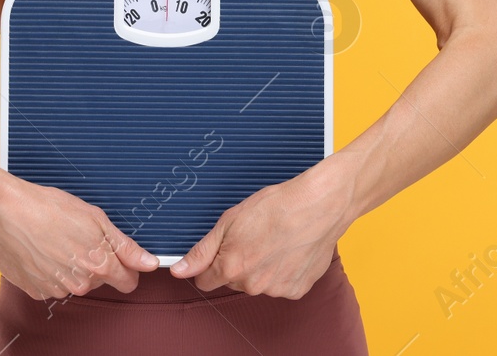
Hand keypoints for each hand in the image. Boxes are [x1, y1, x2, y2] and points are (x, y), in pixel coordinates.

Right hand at [0, 172, 160, 300]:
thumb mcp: (95, 218)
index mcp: (99, 265)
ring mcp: (55, 289)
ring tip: (55, 239)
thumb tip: (150, 263)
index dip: (126, 267)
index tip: (118, 256)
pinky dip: (49, 270)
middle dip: (95, 262)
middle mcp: (79, 283)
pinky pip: (51, 283)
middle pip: (100, 279)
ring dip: (70, 265)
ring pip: (75, 281)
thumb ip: (125, 246)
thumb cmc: (47, 207)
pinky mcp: (34, 290)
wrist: (3, 211)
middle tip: (78, 235)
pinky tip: (40, 248)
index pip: (128, 281)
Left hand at [168, 163, 352, 298]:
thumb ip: (202, 251)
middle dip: (237, 263)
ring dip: (261, 268)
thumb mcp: (229, 221)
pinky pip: (281, 285)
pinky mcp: (297, 290)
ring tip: (274, 241)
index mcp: (231, 268)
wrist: (317, 206)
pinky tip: (289, 250)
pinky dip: (282, 272)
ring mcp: (276, 290)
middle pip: (232, 281)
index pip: (205, 281)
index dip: (209, 264)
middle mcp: (253, 285)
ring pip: (257, 283)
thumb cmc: (276, 207)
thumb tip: (179, 271)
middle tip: (253, 237)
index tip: (220, 251)